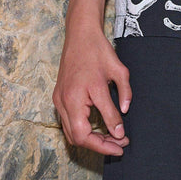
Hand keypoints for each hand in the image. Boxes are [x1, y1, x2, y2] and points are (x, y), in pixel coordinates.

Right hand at [53, 28, 131, 156]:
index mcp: (78, 96)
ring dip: (91, 139)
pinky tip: (99, 128)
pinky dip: (83, 130)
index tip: (121, 146)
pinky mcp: (58, 97)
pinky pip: (68, 122)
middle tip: (120, 144)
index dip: (105, 145)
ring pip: (71, 133)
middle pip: (77, 138)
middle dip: (99, 145)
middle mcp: (64, 101)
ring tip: (112, 138)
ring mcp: (59, 99)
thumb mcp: (118, 73)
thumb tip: (120, 128)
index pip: (87, 134)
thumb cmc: (99, 50)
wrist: (81, 34)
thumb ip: (122, 98)